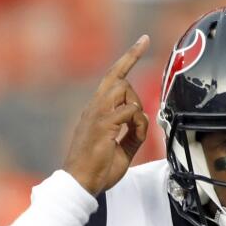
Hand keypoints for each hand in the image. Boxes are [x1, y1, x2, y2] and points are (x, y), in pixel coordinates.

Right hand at [64, 35, 149, 194]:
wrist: (81, 184)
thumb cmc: (98, 170)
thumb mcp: (122, 149)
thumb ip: (133, 133)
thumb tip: (144, 121)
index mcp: (97, 112)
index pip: (113, 78)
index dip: (129, 58)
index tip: (143, 40)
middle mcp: (94, 108)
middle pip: (118, 77)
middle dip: (136, 94)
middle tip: (136, 120)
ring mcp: (96, 115)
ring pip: (124, 89)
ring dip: (136, 107)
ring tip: (133, 131)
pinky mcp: (102, 125)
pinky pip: (129, 112)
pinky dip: (138, 122)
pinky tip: (134, 136)